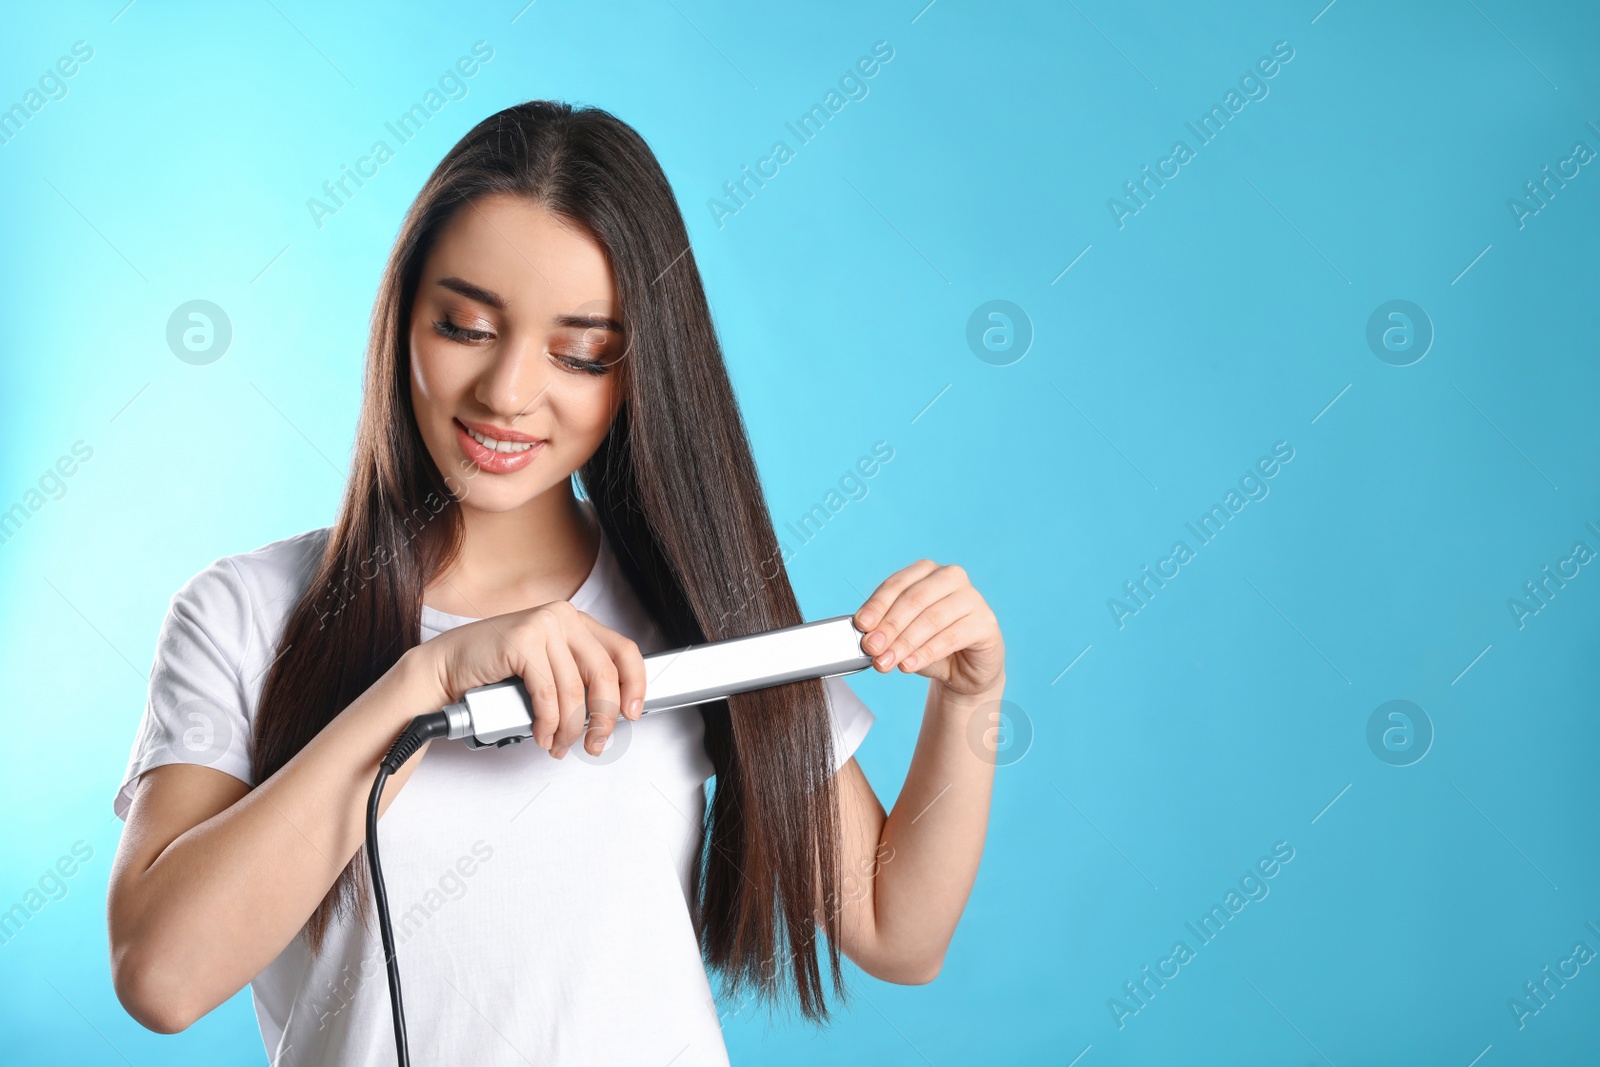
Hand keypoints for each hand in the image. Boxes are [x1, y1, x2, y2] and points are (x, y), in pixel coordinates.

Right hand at [420, 600, 646, 758]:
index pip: (624, 651)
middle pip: (604, 674)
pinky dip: (547, 723)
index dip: (635, 686)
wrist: (447, 667)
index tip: (632, 714)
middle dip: (603, 718)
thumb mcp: (548, 669)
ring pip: (575, 692)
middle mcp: (563, 617)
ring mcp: (543, 626)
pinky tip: (541, 734)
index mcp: (576, 621)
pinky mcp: (522, 641)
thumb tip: (612, 712)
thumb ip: (578, 679)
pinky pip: (548, 695)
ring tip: (559, 745)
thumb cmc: (497, 672)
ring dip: (569, 729)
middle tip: (594, 743)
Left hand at [853, 560, 1004, 697]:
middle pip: (914, 599)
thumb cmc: (929, 645)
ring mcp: (972, 598)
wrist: (963, 671)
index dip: (877, 605)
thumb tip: (866, 636)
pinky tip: (909, 665)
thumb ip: (885, 630)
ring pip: (932, 618)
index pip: (897, 584)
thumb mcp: (901, 635)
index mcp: (926, 571)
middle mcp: (951, 577)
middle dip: (889, 626)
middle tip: (872, 648)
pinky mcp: (985, 622)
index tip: (861, 625)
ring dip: (904, 643)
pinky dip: (926, 652)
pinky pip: (951, 637)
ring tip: (886, 662)